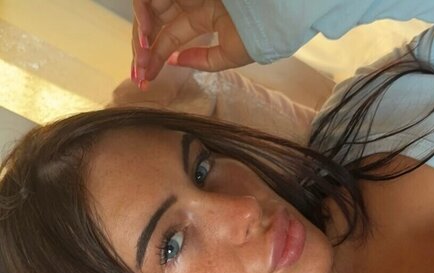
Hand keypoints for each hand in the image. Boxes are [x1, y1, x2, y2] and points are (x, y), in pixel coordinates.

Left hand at [131, 0, 252, 88]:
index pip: (171, 37)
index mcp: (205, 14)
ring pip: (149, 9)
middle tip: (138, 76)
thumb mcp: (231, 54)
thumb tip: (174, 61)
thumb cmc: (261, 33)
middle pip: (155, 25)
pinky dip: (143, 15)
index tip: (144, 81)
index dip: (155, 58)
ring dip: (141, 37)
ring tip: (142, 62)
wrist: (275, 12)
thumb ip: (205, 60)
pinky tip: (147, 40)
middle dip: (143, 52)